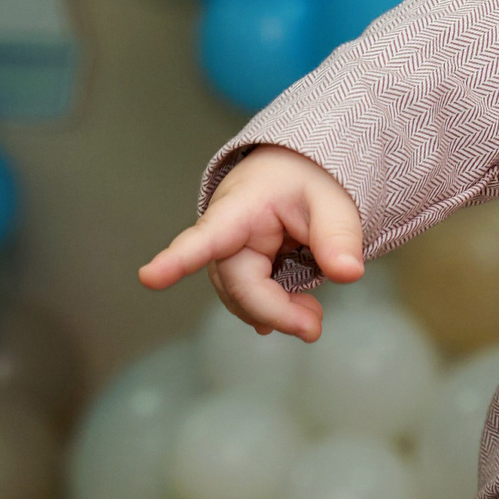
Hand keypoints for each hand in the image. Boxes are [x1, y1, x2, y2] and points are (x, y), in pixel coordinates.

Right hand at [136, 145, 364, 339]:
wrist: (294, 169)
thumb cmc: (306, 178)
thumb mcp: (333, 198)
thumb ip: (339, 235)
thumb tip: (348, 274)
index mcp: (240, 207)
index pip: (207, 235)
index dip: (179, 258)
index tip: (150, 277)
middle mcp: (224, 232)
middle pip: (236, 284)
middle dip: (272, 311)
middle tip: (313, 329)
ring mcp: (227, 252)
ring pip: (240, 296)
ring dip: (275, 312)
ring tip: (313, 316)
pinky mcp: (237, 266)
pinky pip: (247, 295)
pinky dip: (271, 309)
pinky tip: (294, 319)